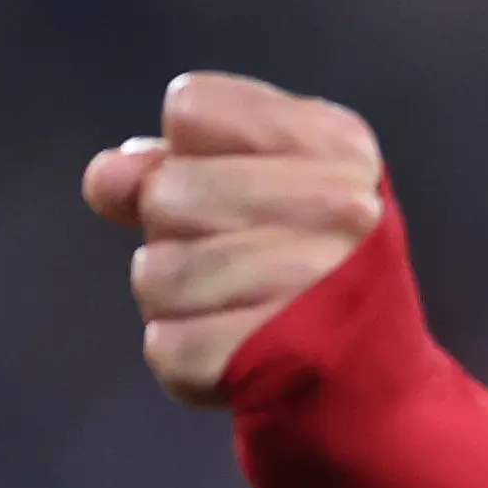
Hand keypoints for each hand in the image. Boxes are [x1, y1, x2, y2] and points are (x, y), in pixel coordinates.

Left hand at [81, 72, 383, 405]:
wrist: (381, 378)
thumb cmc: (318, 264)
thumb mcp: (263, 184)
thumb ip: (175, 164)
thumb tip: (107, 179)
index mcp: (339, 145)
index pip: (190, 109)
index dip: (194, 152)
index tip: (238, 188)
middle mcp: (340, 209)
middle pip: (166, 194)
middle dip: (180, 231)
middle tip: (241, 258)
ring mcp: (312, 290)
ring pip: (155, 275)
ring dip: (178, 299)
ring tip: (240, 308)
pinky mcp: (277, 362)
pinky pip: (168, 347)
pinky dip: (187, 356)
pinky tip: (238, 353)